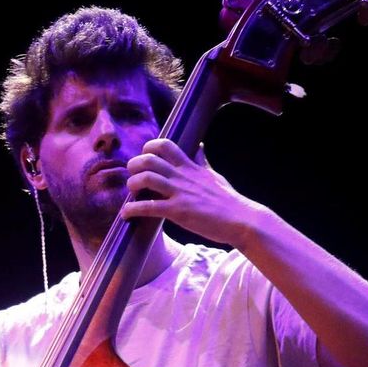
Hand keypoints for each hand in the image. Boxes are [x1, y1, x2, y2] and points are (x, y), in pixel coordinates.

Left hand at [119, 139, 266, 245]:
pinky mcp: (178, 212)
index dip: (149, 148)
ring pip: (146, 179)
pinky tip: (126, 214)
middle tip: (132, 175)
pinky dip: (132, 209)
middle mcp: (183, 177)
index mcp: (190, 167)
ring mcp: (179, 193)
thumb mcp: (213, 175)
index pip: (165, 146)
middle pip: (149, 160)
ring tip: (131, 192)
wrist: (241, 220)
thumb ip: (202, 162)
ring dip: (132, 184)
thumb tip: (199, 147)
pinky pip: (148, 207)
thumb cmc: (228, 200)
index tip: (144, 157)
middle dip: (134, 165)